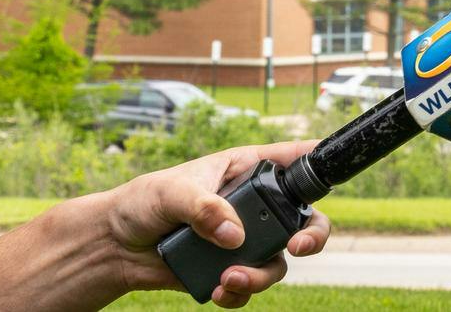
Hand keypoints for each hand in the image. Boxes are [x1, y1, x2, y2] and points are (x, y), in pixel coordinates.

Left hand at [0, 139, 331, 311]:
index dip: (319, 159)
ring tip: (229, 282)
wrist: (114, 247)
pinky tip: (217, 291)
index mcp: (245, 169)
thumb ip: (204, 207)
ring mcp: (244, 239)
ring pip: (278, 260)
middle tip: (298, 247)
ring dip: (261, 275)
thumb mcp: (169, 192)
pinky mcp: (228, 268)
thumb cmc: (142, 202)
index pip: (292, 158)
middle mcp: (253, 205)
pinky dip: (238, 293)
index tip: (336, 164)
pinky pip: (250, 285)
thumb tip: (234, 235)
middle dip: (311, 235)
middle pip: (303, 218)